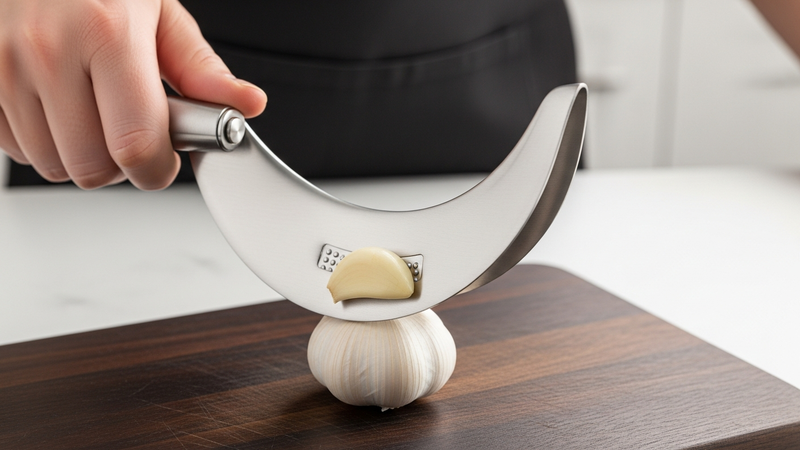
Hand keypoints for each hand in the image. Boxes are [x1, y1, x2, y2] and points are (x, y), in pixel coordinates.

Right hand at [0, 0, 265, 188]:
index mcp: (108, 34)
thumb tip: (245, 105)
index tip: (166, 160)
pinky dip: (39, 139)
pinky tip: (56, 103)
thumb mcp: (158, 8)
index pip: (136, 145)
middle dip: (121, 165)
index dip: (158, 168)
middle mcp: (48, 51)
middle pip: (91, 168)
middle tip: (131, 133)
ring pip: (51, 165)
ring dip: (80, 153)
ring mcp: (2, 65)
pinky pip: (12, 147)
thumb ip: (200, 68)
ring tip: (91, 108)